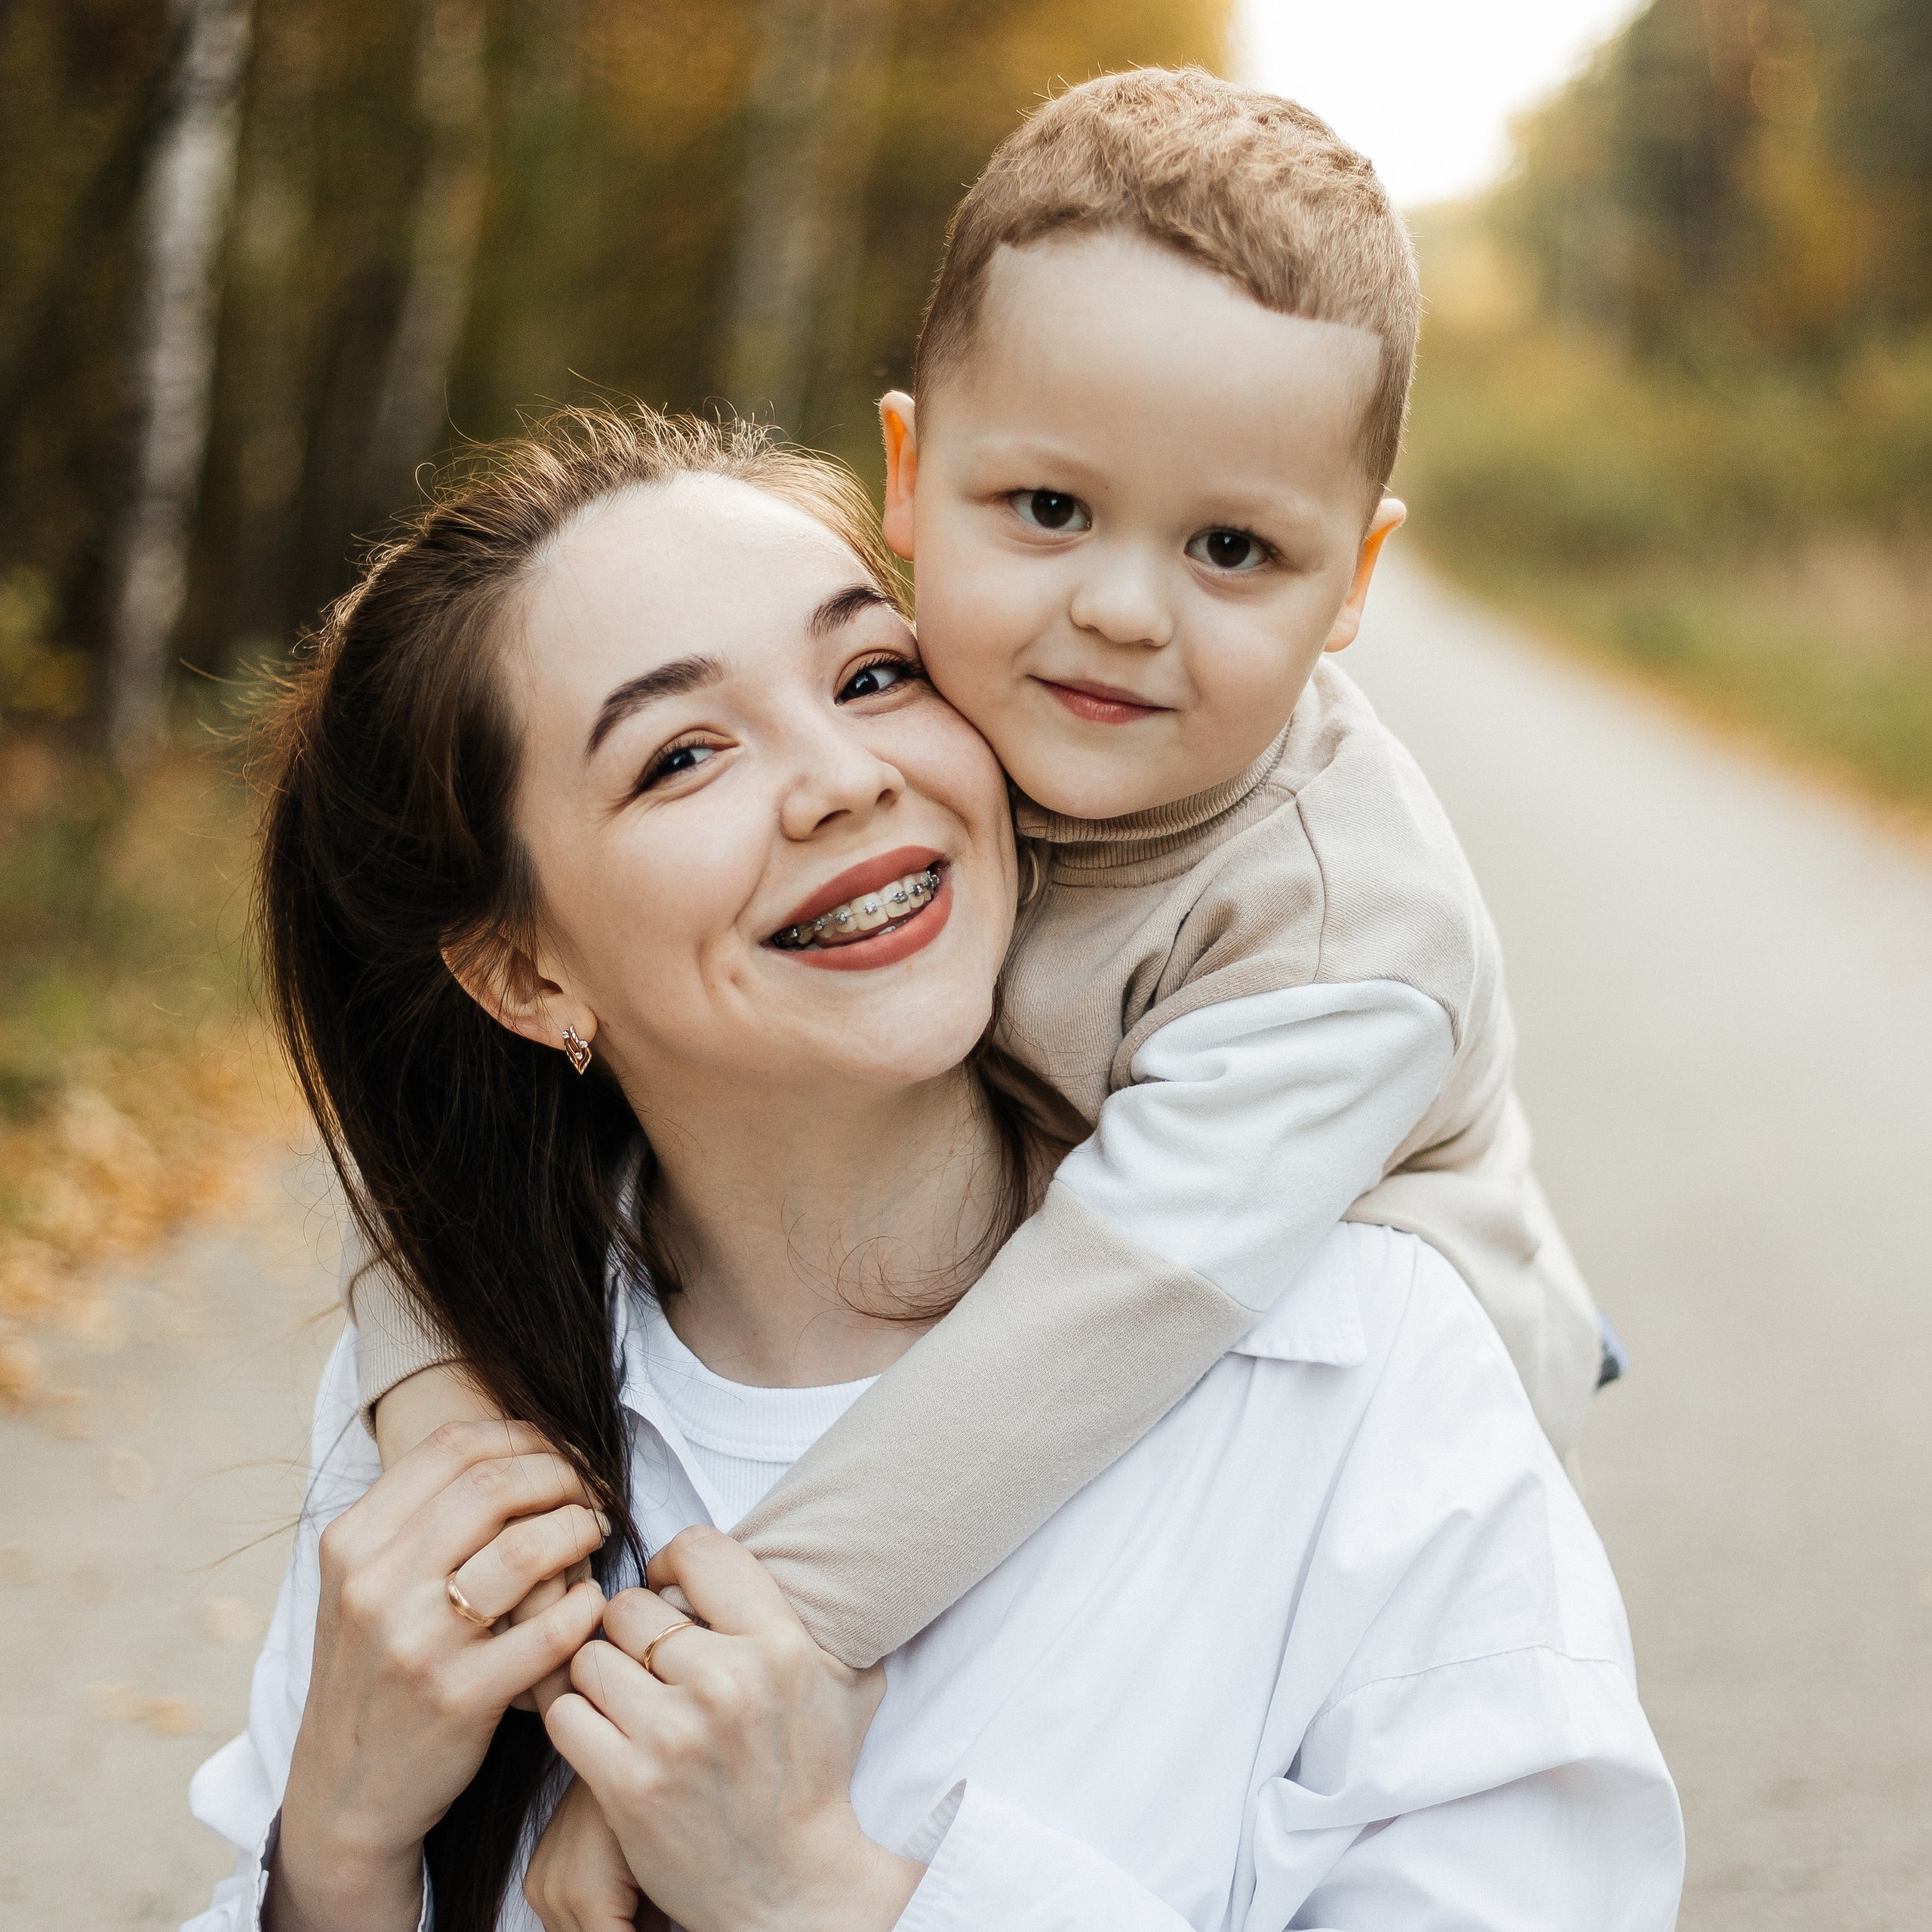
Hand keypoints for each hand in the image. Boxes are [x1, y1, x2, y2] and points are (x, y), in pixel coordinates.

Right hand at [269, 1421, 609, 1931]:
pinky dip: (584, 1606)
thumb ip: (419, 1517)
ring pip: (528, 1548)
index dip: (523, 1436)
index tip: (559, 1450)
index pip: (453, 1447)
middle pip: (496, 1486)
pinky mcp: (459, 1698)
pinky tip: (589, 1604)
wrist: (344, 1793)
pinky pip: (550, 1629)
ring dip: (580, 1529)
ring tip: (595, 1534)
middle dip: (562, 1476)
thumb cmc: (373, 1671)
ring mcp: (416, 1643)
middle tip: (591, 1491)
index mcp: (352, 1543)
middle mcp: (376, 1585)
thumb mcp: (363, 1585)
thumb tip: (512, 1448)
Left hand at [544, 1525, 924, 1931]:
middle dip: (633, 1631)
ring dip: (601, 1677)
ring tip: (628, 1703)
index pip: (698, 1548)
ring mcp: (674, 1734)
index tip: (670, 1591)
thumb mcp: (835, 1676)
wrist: (792, 1886)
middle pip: (630, 1605)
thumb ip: (796, 1608)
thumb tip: (775, 1542)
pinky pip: (566, 1713)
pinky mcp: (628, 1785)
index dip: (673, 1562)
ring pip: (590, 1656)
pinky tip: (605, 1736)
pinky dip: (578, 1721)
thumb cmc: (810, 1774)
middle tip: (649, 1663)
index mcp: (779, 1643)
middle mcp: (727, 1680)